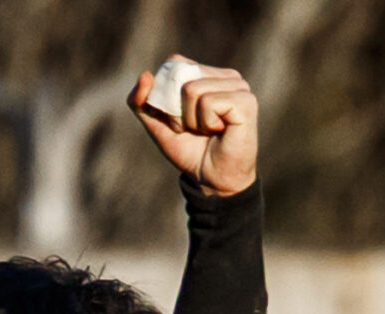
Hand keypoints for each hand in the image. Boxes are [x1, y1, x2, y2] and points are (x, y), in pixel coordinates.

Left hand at [129, 62, 257, 197]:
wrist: (212, 179)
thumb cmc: (189, 150)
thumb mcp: (156, 122)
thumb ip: (139, 99)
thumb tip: (145, 75)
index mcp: (209, 74)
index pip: (175, 64)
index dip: (168, 94)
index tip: (182, 119)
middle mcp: (227, 76)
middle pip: (181, 76)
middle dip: (179, 109)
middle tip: (196, 129)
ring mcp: (240, 87)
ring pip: (193, 89)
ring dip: (193, 119)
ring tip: (208, 131)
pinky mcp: (246, 102)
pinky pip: (208, 102)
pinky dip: (206, 122)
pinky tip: (219, 131)